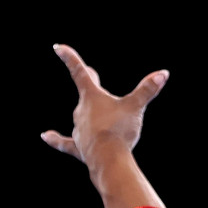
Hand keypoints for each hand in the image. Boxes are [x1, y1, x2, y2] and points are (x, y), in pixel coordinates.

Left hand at [41, 45, 168, 170]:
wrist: (108, 160)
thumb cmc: (120, 130)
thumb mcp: (136, 107)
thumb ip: (147, 90)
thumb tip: (163, 73)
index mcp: (92, 96)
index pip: (79, 71)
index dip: (69, 57)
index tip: (57, 47)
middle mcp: (81, 111)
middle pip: (85, 95)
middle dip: (90, 85)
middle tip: (91, 71)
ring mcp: (79, 130)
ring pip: (83, 118)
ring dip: (91, 116)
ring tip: (105, 121)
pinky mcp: (78, 148)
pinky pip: (64, 142)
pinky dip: (54, 139)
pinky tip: (44, 135)